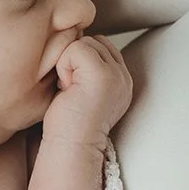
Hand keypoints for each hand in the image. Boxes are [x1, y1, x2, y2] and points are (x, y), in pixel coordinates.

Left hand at [42, 35, 131, 150]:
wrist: (70, 148)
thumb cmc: (68, 124)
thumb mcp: (84, 91)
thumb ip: (88, 69)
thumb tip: (75, 42)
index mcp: (122, 82)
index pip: (102, 46)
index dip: (81, 61)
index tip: (74, 88)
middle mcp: (124, 77)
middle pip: (94, 41)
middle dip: (75, 61)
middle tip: (71, 90)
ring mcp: (116, 75)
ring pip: (85, 43)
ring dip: (69, 64)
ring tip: (70, 90)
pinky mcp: (102, 74)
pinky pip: (76, 48)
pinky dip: (64, 67)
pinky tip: (67, 89)